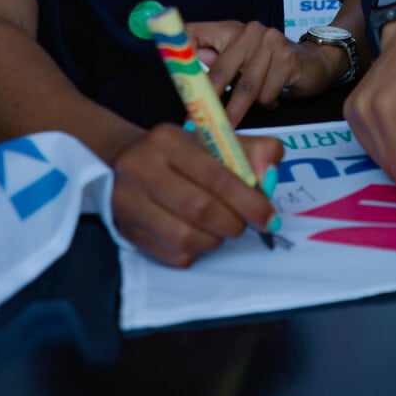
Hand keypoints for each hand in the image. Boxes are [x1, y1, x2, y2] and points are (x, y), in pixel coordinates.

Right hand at [111, 124, 283, 266]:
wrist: (130, 161)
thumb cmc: (183, 153)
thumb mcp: (216, 140)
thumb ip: (252, 151)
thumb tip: (269, 175)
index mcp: (168, 140)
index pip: (215, 175)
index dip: (248, 201)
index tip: (269, 217)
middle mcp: (141, 168)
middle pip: (199, 208)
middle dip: (233, 223)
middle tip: (246, 225)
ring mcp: (127, 202)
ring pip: (184, 237)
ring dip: (215, 240)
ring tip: (222, 230)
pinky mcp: (126, 231)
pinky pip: (171, 255)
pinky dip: (196, 252)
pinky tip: (201, 238)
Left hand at [186, 20, 347, 125]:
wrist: (316, 62)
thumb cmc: (271, 64)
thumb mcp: (242, 59)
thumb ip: (216, 61)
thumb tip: (189, 70)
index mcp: (231, 29)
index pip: (196, 34)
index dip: (180, 54)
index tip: (169, 78)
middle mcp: (250, 31)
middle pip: (221, 70)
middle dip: (209, 102)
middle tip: (198, 125)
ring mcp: (271, 42)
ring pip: (246, 87)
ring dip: (238, 111)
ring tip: (232, 125)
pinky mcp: (288, 59)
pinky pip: (268, 93)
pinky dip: (267, 104)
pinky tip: (272, 99)